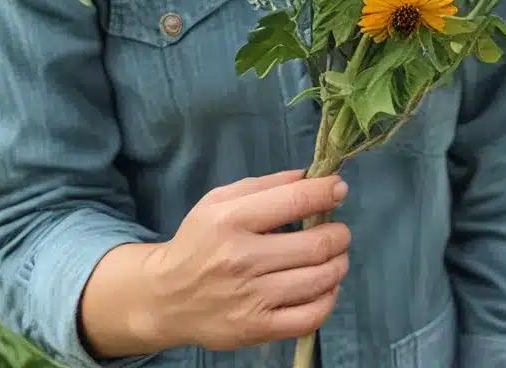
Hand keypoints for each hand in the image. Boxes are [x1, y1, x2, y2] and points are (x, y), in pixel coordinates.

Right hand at [142, 169, 351, 350]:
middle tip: (339, 231)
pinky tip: (325, 286)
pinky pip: (310, 317)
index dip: (326, 192)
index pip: (294, 201)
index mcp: (232, 220)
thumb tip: (310, 175)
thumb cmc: (198, 241)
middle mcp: (243, 259)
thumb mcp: (219, 200)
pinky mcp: (257, 328)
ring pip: (318, 280)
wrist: (166, 297)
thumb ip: (266, 185)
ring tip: (336, 256)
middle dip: (339, 234)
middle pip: (315, 245)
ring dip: (339, 264)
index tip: (340, 189)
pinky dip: (328, 299)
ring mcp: (251, 298)